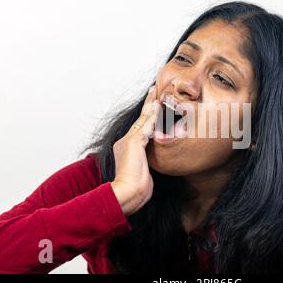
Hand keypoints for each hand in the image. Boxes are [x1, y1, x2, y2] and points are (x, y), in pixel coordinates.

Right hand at [110, 84, 160, 215]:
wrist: (127, 193)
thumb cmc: (136, 188)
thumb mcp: (142, 173)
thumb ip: (146, 164)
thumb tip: (150, 166)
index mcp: (126, 148)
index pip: (140, 128)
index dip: (147, 116)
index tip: (154, 105)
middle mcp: (125, 141)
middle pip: (140, 119)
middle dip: (148, 104)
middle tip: (154, 89)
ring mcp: (128, 141)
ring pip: (143, 119)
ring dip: (151, 104)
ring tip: (157, 92)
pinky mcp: (133, 142)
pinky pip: (146, 125)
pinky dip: (152, 115)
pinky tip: (158, 106)